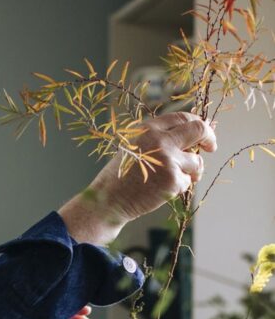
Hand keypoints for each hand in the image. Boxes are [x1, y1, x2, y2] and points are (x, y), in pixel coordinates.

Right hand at [58, 112, 217, 245]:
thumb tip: (197, 130)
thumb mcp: (135, 147)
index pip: (183, 118)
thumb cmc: (121, 176)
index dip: (198, 124)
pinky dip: (178, 188)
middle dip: (209, 138)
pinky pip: (187, 182)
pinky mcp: (172, 180)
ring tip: (169, 181)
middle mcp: (160, 140)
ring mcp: (168, 160)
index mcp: (148, 129)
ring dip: (191, 172)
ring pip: (196, 162)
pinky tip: (159, 191)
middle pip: (198, 130)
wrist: (107, 201)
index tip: (204, 133)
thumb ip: (161, 138)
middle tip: (211, 147)